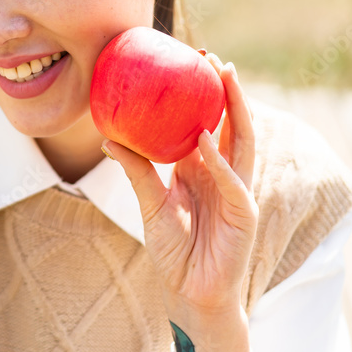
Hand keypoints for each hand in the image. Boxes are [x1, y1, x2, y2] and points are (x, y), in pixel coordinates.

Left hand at [102, 54, 257, 313]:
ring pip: (244, 142)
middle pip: (233, 124)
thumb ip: (136, 171)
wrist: (189, 292)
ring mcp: (237, 191)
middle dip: (227, 91)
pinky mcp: (244, 213)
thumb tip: (107, 138)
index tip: (192, 63)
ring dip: (237, 110)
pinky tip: (208, 137)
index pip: (210, 124)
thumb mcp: (149, 203)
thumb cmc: (174, 250)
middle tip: (212, 59)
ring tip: (224, 78)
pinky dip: (219, 159)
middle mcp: (223, 174)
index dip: (205, 96)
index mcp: (202, 169)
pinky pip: (231, 180)